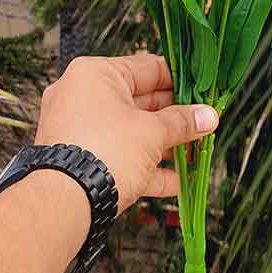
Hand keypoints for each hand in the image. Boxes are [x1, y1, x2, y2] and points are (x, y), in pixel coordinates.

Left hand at [34, 53, 217, 212]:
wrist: (64, 203)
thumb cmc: (103, 152)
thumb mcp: (152, 132)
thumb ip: (182, 122)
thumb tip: (207, 116)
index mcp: (96, 74)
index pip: (147, 68)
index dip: (179, 81)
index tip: (201, 92)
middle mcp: (82, 96)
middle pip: (139, 102)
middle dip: (174, 118)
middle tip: (202, 124)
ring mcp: (78, 130)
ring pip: (130, 133)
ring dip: (163, 145)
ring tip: (192, 154)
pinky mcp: (78, 161)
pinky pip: (118, 157)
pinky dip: (145, 167)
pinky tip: (175, 181)